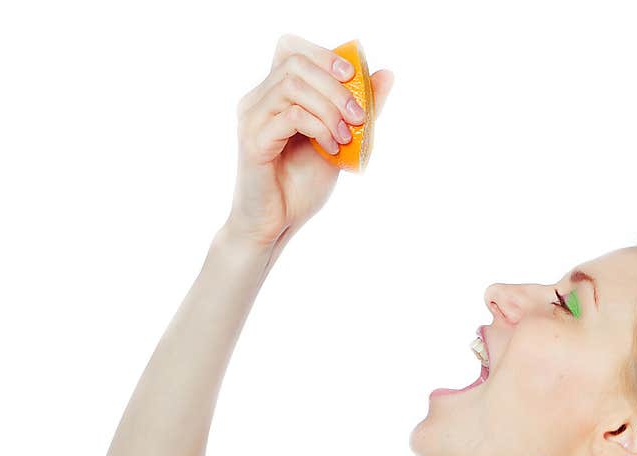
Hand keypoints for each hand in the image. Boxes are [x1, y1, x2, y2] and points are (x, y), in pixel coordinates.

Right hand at [227, 34, 393, 246]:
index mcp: (272, 95)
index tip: (352, 76)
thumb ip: (358, 108)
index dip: (323, 54)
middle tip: (359, 115)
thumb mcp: (339, 140)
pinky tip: (331, 149)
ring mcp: (251, 119)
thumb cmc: (300, 186)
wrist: (276, 225)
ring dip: (330, 108)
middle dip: (335, 85)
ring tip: (346, 136)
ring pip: (292, 85)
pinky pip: (291, 116)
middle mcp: (256, 101)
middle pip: (295, 62)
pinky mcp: (253, 141)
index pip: (291, 48)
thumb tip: (385, 73)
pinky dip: (319, 128)